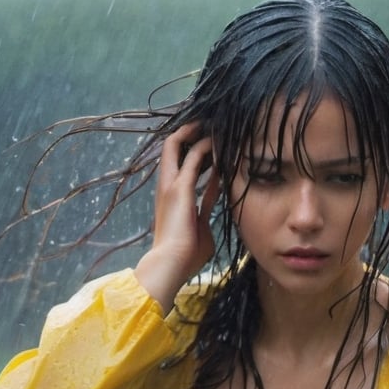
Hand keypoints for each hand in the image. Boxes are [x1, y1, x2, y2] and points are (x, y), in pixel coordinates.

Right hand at [135, 122, 220, 311]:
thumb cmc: (187, 256)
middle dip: (189, 134)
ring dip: (197, 134)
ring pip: (179, 147)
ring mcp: (171, 185)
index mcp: (173, 199)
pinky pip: (193, 157)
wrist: (172, 263)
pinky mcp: (180, 186)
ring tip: (213, 124)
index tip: (214, 146)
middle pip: (173, 150)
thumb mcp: (201, 232)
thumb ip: (206, 218)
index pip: (185, 169)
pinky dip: (206, 146)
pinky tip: (219, 140)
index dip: (199, 157)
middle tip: (208, 125)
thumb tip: (213, 218)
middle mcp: (168, 187)